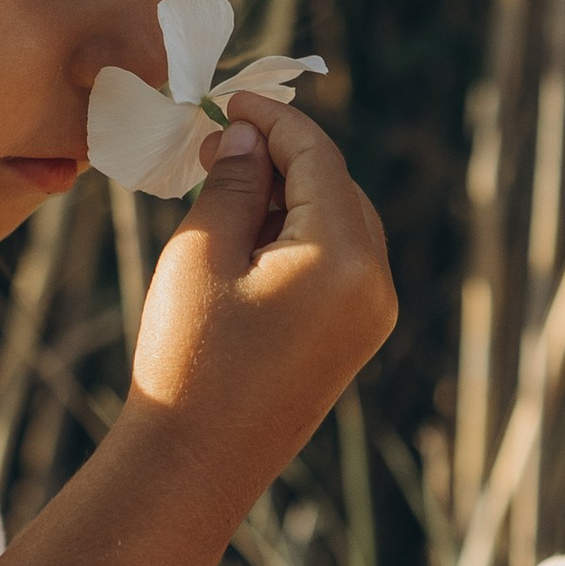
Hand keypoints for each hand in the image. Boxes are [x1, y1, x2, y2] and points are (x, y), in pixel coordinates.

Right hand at [125, 94, 394, 510]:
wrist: (194, 465)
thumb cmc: (189, 356)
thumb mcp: (202, 254)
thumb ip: (231, 183)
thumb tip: (248, 138)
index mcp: (344, 258)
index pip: (319, 158)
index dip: (274, 119)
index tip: (227, 100)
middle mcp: (375, 285)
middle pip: (337, 187)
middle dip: (282, 157)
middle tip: (216, 143)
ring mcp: (371, 317)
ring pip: (340, 223)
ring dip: (288, 195)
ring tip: (222, 184)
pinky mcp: (353, 340)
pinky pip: (338, 263)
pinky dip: (298, 235)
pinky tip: (245, 233)